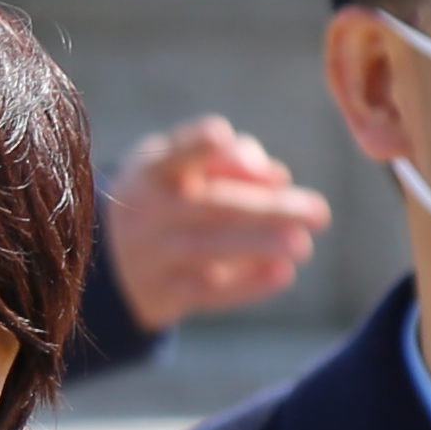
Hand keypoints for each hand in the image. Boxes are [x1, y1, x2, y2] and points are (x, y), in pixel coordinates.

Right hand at [105, 116, 330, 332]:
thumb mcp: (179, 167)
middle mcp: (146, 212)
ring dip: (259, 246)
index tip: (220, 136)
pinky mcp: (161, 293)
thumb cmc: (167, 196)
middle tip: (318, 213)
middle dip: (267, 209)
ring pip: (209, 250)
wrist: (112, 260)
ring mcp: (150, 255)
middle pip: (210, 206)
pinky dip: (246, 285)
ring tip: (302, 245)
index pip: (174, 154)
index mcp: (152, 171)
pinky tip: (281, 274)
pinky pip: (207, 292)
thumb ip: (230, 160)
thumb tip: (276, 177)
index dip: (196, 145)